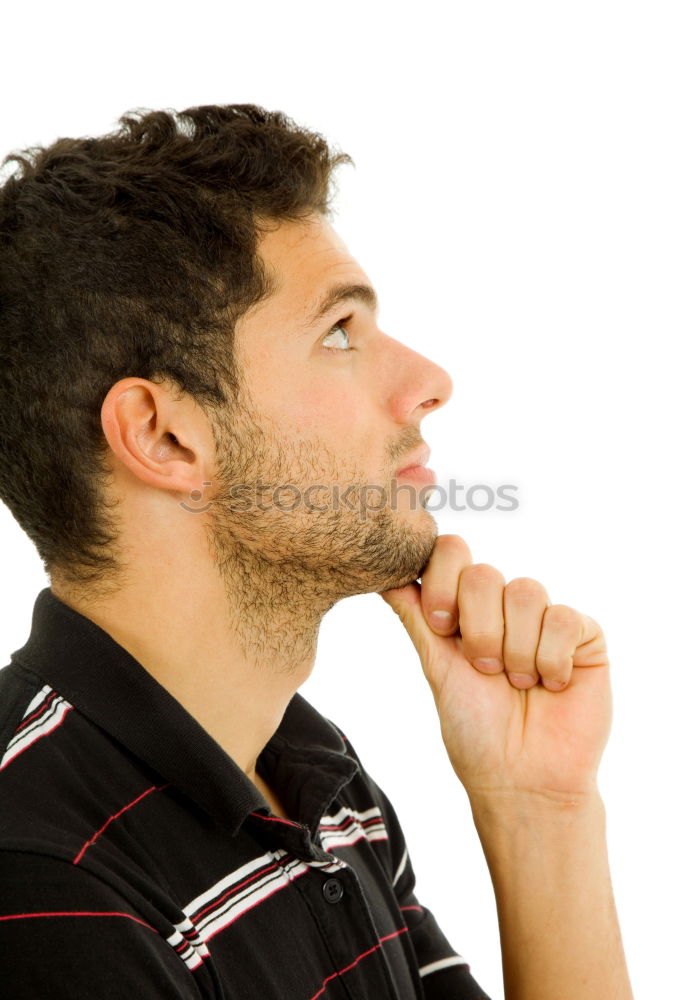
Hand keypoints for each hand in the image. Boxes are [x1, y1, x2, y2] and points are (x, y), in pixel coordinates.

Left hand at [380, 535, 611, 802]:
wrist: (522, 779)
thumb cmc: (476, 730)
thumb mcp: (435, 666)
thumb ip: (415, 615)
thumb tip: (384, 574)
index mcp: (465, 609)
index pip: (451, 553)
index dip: (442, 582)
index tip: (442, 626)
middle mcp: (504, 606)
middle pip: (483, 573)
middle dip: (477, 629)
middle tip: (484, 670)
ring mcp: (544, 617)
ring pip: (525, 591)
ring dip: (514, 649)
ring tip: (517, 683)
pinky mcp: (584, 635)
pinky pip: (563, 618)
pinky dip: (550, 659)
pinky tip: (551, 685)